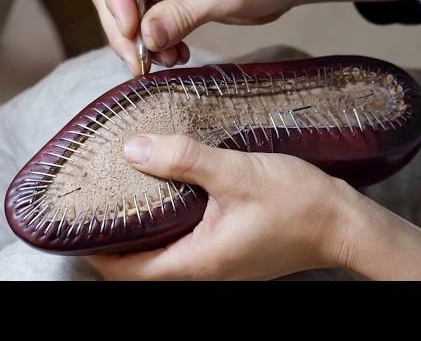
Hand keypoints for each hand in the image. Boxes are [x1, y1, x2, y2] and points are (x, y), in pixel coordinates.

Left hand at [86, 134, 358, 279]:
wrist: (343, 223)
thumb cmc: (297, 203)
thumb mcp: (236, 173)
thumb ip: (184, 159)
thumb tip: (134, 149)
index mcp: (197, 261)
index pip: (126, 270)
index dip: (96, 250)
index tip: (77, 223)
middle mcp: (204, 271)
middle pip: (140, 266)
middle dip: (113, 241)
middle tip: (95, 204)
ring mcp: (218, 265)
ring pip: (162, 257)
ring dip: (140, 233)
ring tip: (123, 196)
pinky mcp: (230, 253)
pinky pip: (185, 247)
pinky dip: (165, 227)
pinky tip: (167, 196)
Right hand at [89, 0, 322, 74]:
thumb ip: (184, 13)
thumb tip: (147, 37)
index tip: (132, 28)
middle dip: (124, 28)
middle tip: (138, 60)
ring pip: (132, 12)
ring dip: (143, 41)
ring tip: (167, 60)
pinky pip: (154, 23)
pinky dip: (160, 43)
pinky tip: (176, 55)